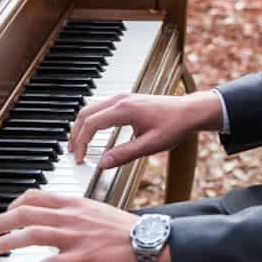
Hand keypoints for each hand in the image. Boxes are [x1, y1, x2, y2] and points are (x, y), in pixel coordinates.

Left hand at [0, 191, 167, 261]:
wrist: (149, 241)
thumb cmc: (125, 229)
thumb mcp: (97, 210)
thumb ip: (74, 211)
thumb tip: (57, 215)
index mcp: (74, 202)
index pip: (34, 196)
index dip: (12, 205)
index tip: (3, 215)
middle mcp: (70, 216)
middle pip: (25, 212)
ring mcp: (75, 236)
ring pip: (32, 234)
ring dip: (5, 242)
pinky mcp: (82, 258)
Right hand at [67, 90, 223, 169]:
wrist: (189, 111)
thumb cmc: (174, 125)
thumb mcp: (150, 145)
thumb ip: (125, 154)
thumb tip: (103, 163)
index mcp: (124, 109)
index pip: (91, 124)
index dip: (80, 142)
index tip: (78, 158)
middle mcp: (120, 99)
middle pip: (85, 114)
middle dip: (75, 134)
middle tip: (72, 153)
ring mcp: (122, 97)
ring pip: (90, 108)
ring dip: (81, 126)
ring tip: (77, 145)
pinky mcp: (125, 100)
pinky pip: (99, 108)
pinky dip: (90, 120)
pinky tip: (92, 133)